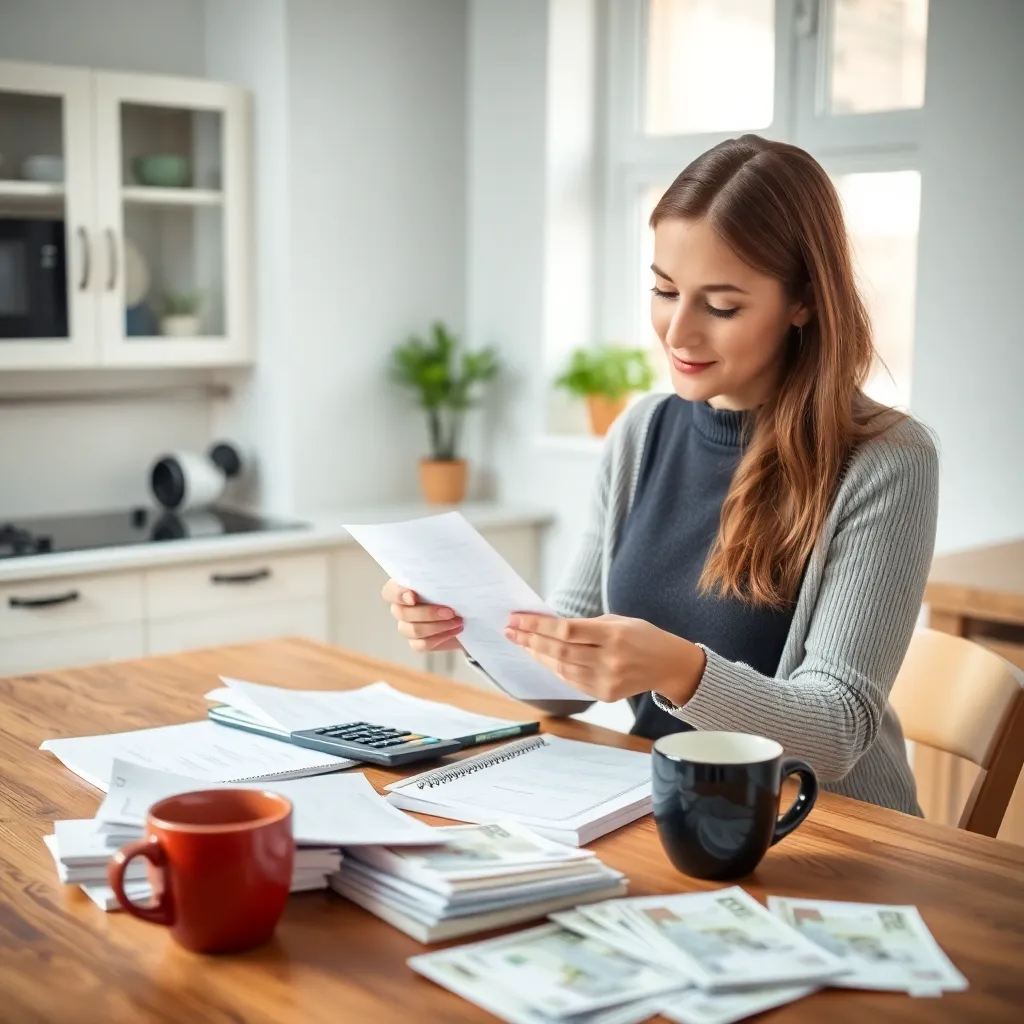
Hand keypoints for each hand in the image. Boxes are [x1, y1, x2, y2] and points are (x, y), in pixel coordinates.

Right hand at [380, 578, 463, 652]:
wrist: (466, 611)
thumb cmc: (455, 590)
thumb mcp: (449, 579)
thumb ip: (441, 575)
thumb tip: (444, 569)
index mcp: (403, 588)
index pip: (390, 592)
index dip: (398, 595)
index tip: (414, 597)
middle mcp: (401, 608)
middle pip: (402, 613)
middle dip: (428, 613)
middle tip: (450, 611)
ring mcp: (407, 626)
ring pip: (412, 630)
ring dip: (438, 627)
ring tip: (457, 621)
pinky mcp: (417, 642)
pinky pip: (421, 645)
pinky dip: (440, 638)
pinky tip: (454, 630)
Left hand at [505, 613, 705, 703]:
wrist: (669, 665)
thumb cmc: (643, 636)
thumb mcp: (618, 620)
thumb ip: (585, 625)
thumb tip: (548, 626)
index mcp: (613, 635)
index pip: (565, 630)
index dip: (537, 625)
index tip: (516, 619)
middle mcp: (609, 659)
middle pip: (558, 651)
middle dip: (530, 640)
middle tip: (510, 630)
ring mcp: (607, 680)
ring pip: (561, 668)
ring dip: (538, 655)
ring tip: (522, 643)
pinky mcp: (605, 695)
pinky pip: (571, 681)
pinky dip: (554, 669)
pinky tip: (542, 658)